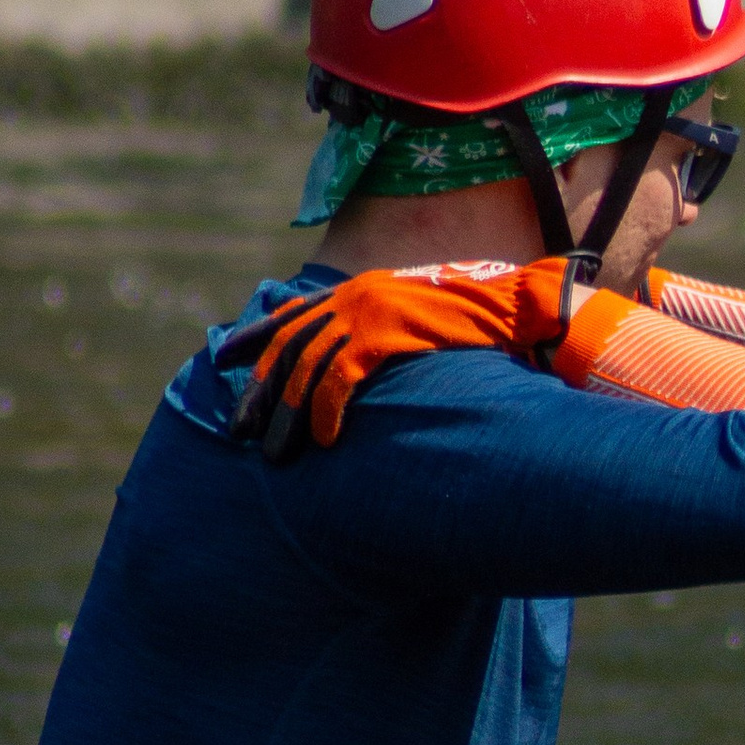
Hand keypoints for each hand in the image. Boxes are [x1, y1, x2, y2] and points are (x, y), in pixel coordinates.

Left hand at [221, 263, 570, 459]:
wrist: (518, 302)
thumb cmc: (481, 317)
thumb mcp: (422, 318)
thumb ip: (388, 333)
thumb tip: (367, 364)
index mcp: (361, 290)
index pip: (293, 314)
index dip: (257, 336)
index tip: (226, 357)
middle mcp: (355, 296)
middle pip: (290, 346)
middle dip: (261, 390)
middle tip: (240, 430)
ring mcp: (367, 311)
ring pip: (306, 367)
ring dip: (288, 414)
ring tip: (277, 454)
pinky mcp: (384, 333)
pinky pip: (340, 378)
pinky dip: (328, 412)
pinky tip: (325, 440)